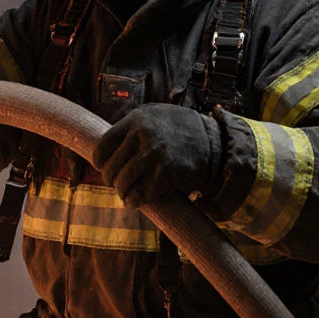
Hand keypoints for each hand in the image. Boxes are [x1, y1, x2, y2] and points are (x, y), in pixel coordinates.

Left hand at [92, 104, 221, 207]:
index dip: (101, 161)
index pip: (103, 145)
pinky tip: (134, 202)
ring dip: (122, 192)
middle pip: (111, 167)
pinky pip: (140, 194)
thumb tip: (108, 144)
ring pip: (122, 182)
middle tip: (118, 185)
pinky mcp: (166, 174)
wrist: (217, 143)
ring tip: (126, 195)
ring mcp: (154, 154)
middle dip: (112, 180)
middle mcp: (143, 134)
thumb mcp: (156, 115)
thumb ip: (134, 125)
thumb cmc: (183, 130)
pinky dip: (134, 201)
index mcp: (136, 118)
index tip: (104, 168)